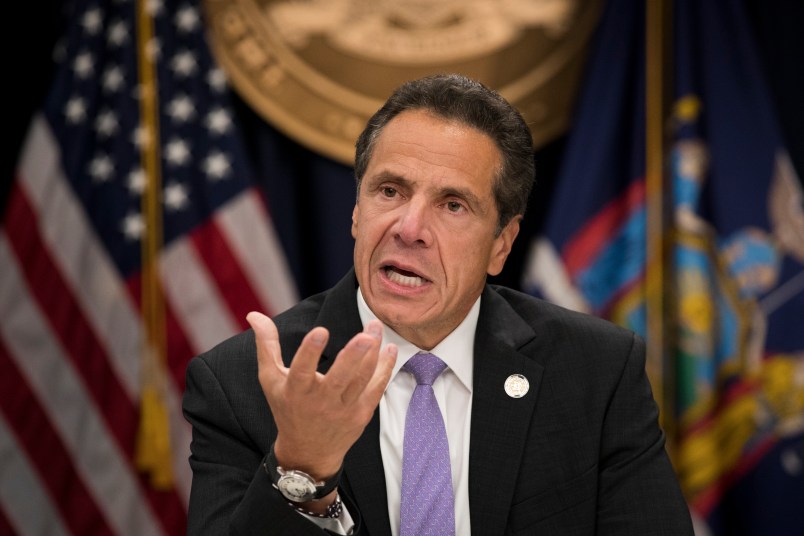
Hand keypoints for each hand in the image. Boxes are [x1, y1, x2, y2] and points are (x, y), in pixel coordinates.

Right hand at [246, 312, 397, 480]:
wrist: (308, 452)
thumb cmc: (287, 408)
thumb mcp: (271, 379)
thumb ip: (266, 346)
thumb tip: (254, 314)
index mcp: (296, 391)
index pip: (302, 370)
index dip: (310, 351)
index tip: (321, 330)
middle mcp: (320, 402)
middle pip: (340, 378)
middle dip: (354, 356)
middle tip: (366, 334)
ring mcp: (343, 410)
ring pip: (362, 380)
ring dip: (373, 354)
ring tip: (376, 327)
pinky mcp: (361, 415)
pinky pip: (376, 388)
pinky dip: (385, 368)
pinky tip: (389, 348)